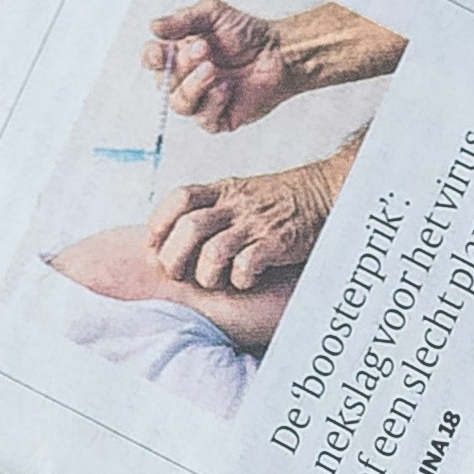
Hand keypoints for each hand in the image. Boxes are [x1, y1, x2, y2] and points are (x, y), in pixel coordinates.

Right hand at [142, 0, 285, 130]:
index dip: (152, 57)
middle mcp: (186, 77)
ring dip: (194, 85)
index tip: (162, 50)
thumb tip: (153, 27)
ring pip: (180, 104)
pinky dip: (212, 103)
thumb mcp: (212, 13)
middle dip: (182, 66)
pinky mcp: (220, 118)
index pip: (152, 60)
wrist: (277, 52)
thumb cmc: (246, 31)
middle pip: (164, 83)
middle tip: (204, 48)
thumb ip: (182, 20)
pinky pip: (204, 119)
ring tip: (214, 70)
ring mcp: (202, 99)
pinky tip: (227, 88)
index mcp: (179, 52)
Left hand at [143, 131, 361, 302]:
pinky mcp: (277, 243)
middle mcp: (235, 205)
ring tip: (212, 283)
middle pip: (189, 227)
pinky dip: (240, 280)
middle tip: (175, 275)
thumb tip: (172, 234)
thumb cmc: (275, 200)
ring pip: (214, 251)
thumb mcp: (238, 192)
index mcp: (222, 190)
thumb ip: (210, 207)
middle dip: (173, 256)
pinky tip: (246, 282)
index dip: (158, 223)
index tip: (152, 246)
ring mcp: (255, 224)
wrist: (321, 192)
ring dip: (205, 275)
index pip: (179, 198)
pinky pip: (247, 265)